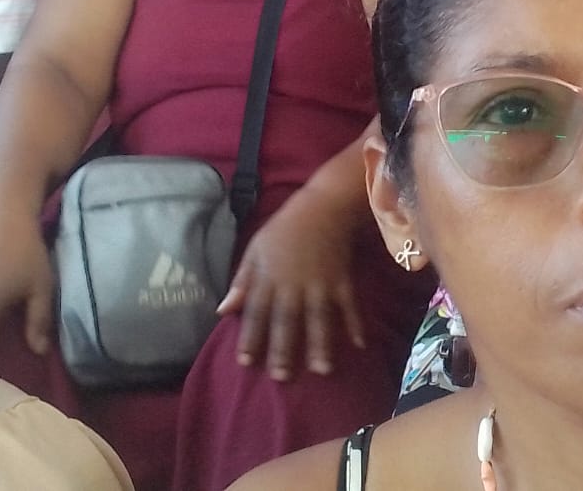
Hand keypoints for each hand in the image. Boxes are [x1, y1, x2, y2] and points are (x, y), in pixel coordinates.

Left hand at [217, 191, 365, 380]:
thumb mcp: (255, 250)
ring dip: (320, 344)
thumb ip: (242, 281)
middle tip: (282, 377)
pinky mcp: (342, 280)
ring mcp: (321, 283)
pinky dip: (355, 324)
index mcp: (269, 277)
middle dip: (284, 349)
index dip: (250, 337)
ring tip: (321, 370)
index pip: (256, 311)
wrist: (323, 206)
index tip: (246, 362)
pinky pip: (349, 305)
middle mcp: (294, 284)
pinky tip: (359, 345)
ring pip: (319, 318)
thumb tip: (223, 310)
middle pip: (287, 320)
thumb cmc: (284, 229)